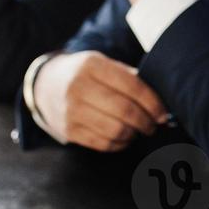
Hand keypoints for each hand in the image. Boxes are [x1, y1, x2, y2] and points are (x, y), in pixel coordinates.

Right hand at [33, 51, 169, 150]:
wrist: (45, 85)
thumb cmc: (85, 74)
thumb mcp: (103, 64)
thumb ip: (129, 78)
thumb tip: (161, 103)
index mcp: (91, 65)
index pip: (131, 86)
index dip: (153, 102)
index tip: (163, 113)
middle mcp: (78, 87)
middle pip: (124, 111)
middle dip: (146, 121)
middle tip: (154, 124)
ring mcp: (71, 111)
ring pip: (115, 130)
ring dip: (134, 134)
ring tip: (138, 129)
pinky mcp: (69, 131)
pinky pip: (103, 144)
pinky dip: (119, 144)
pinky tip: (124, 137)